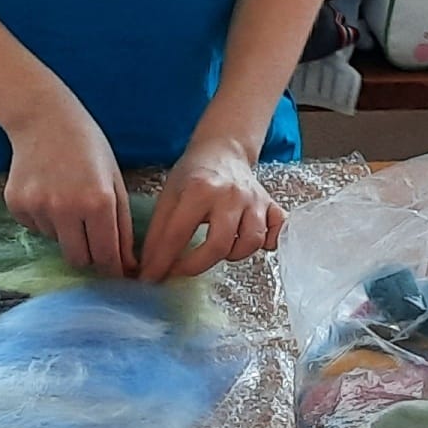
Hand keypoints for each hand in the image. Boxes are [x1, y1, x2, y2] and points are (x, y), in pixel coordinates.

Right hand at [4, 100, 133, 274]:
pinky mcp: (16, 206)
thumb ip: (122, 226)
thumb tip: (126, 266)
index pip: (106, 256)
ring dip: (66, 232)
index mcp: (98, 201)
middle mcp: (66, 208)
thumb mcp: (114, 181)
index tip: (116, 274)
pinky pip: (36, 229)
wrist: (43, 118)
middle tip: (92, 235)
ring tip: (66, 198)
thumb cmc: (87, 147)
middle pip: (79, 259)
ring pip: (57, 243)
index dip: (113, 269)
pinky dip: (45, 220)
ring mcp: (37, 208)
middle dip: (90, 254)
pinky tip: (47, 192)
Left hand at [139, 132, 282, 281]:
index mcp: (199, 189)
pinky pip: (278, 230)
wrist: (223, 150)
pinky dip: (269, 242)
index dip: (162, 262)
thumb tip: (149, 268)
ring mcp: (254, 200)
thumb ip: (159, 231)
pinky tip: (249, 241)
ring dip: (232, 254)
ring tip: (217, 248)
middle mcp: (230, 195)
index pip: (178, 235)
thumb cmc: (194, 174)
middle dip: (195, 265)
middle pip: (219, 245)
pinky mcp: (271, 205)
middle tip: (181, 269)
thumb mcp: (168, 195)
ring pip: (251, 242)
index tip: (151, 277)